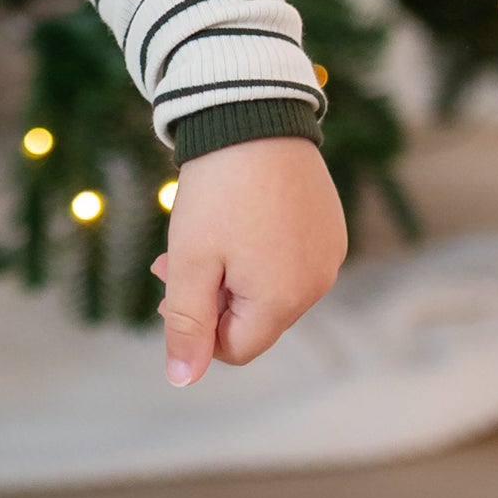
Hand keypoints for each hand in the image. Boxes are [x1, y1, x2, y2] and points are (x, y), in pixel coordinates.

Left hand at [149, 137, 347, 386]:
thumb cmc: (217, 192)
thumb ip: (186, 324)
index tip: (168, 286)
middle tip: (171, 259)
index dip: (195, 327)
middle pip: (254, 318)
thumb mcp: (190, 261)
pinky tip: (236, 216)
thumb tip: (183, 380)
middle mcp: (317, 282)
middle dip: (210, 297)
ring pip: (270, 287)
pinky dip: (257, 249)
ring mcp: (328, 253)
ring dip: (231, 272)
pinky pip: (289, 257)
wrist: (254, 116)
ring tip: (201, 234)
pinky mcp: (329, 226)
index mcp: (283, 300)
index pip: (236, 348)